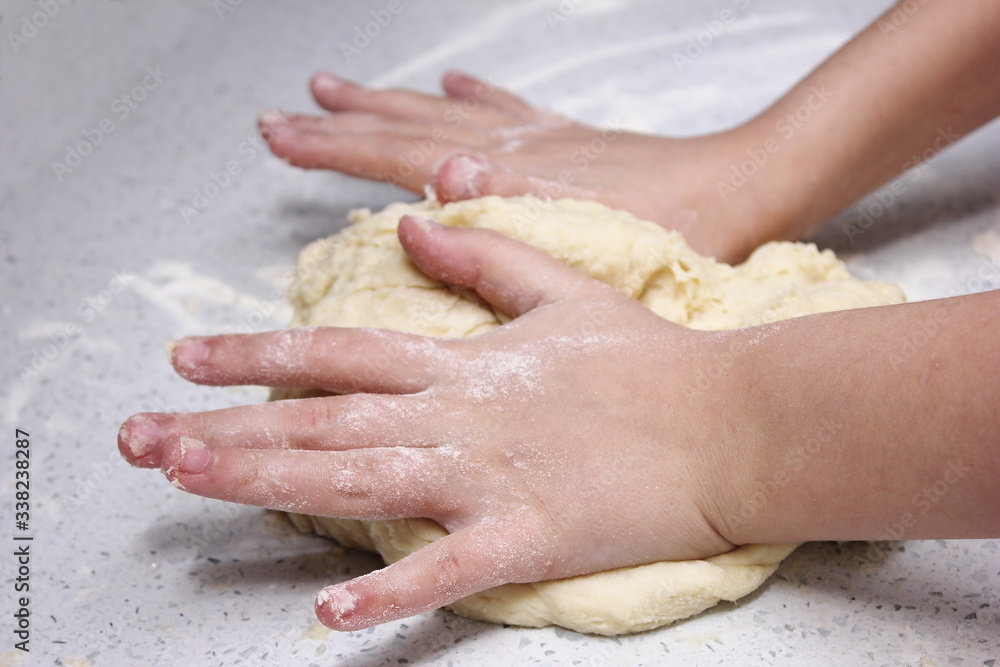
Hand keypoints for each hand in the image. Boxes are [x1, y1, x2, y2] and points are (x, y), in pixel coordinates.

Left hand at [119, 215, 754, 629]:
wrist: (733, 422)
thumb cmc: (652, 362)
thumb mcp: (562, 289)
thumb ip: (482, 257)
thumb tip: (410, 222)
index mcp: (467, 364)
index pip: (341, 351)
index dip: (258, 352)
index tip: (187, 357)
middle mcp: (461, 417)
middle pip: (325, 420)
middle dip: (228, 428)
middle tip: (142, 438)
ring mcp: (492, 478)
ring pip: (363, 480)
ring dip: (272, 483)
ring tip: (191, 484)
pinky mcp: (532, 536)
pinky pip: (450, 569)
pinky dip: (393, 593)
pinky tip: (330, 617)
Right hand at [259, 71, 768, 261]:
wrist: (742, 188)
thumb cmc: (674, 232)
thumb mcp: (587, 243)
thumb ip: (508, 219)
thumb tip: (434, 187)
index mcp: (507, 177)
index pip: (399, 157)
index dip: (336, 149)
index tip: (281, 138)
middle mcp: (512, 149)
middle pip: (406, 131)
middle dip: (339, 126)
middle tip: (280, 118)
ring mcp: (538, 138)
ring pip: (442, 115)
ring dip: (386, 103)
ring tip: (336, 87)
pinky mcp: (568, 137)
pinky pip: (507, 109)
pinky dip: (473, 97)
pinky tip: (453, 82)